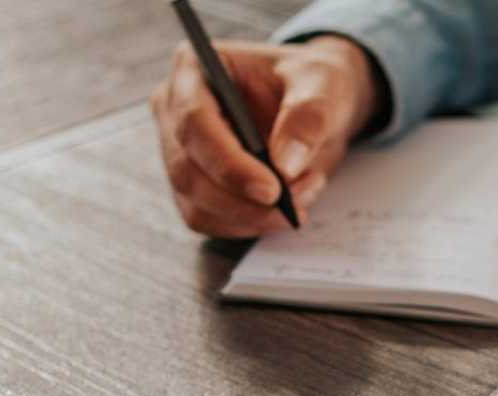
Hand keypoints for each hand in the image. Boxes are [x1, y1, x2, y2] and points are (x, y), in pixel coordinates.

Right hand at [150, 36, 379, 237]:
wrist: (318, 105)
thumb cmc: (311, 82)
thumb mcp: (323, 84)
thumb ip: (308, 118)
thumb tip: (285, 166)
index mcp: (193, 70)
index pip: (194, 123)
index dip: (228, 163)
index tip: (271, 189)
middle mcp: (174, 111)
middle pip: (188, 172)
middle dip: (245, 200)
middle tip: (297, 201)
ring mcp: (180, 152)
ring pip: (198, 205)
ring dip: (254, 215)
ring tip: (303, 193)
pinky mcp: (195, 187)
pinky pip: (212, 221)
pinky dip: (252, 223)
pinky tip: (286, 204)